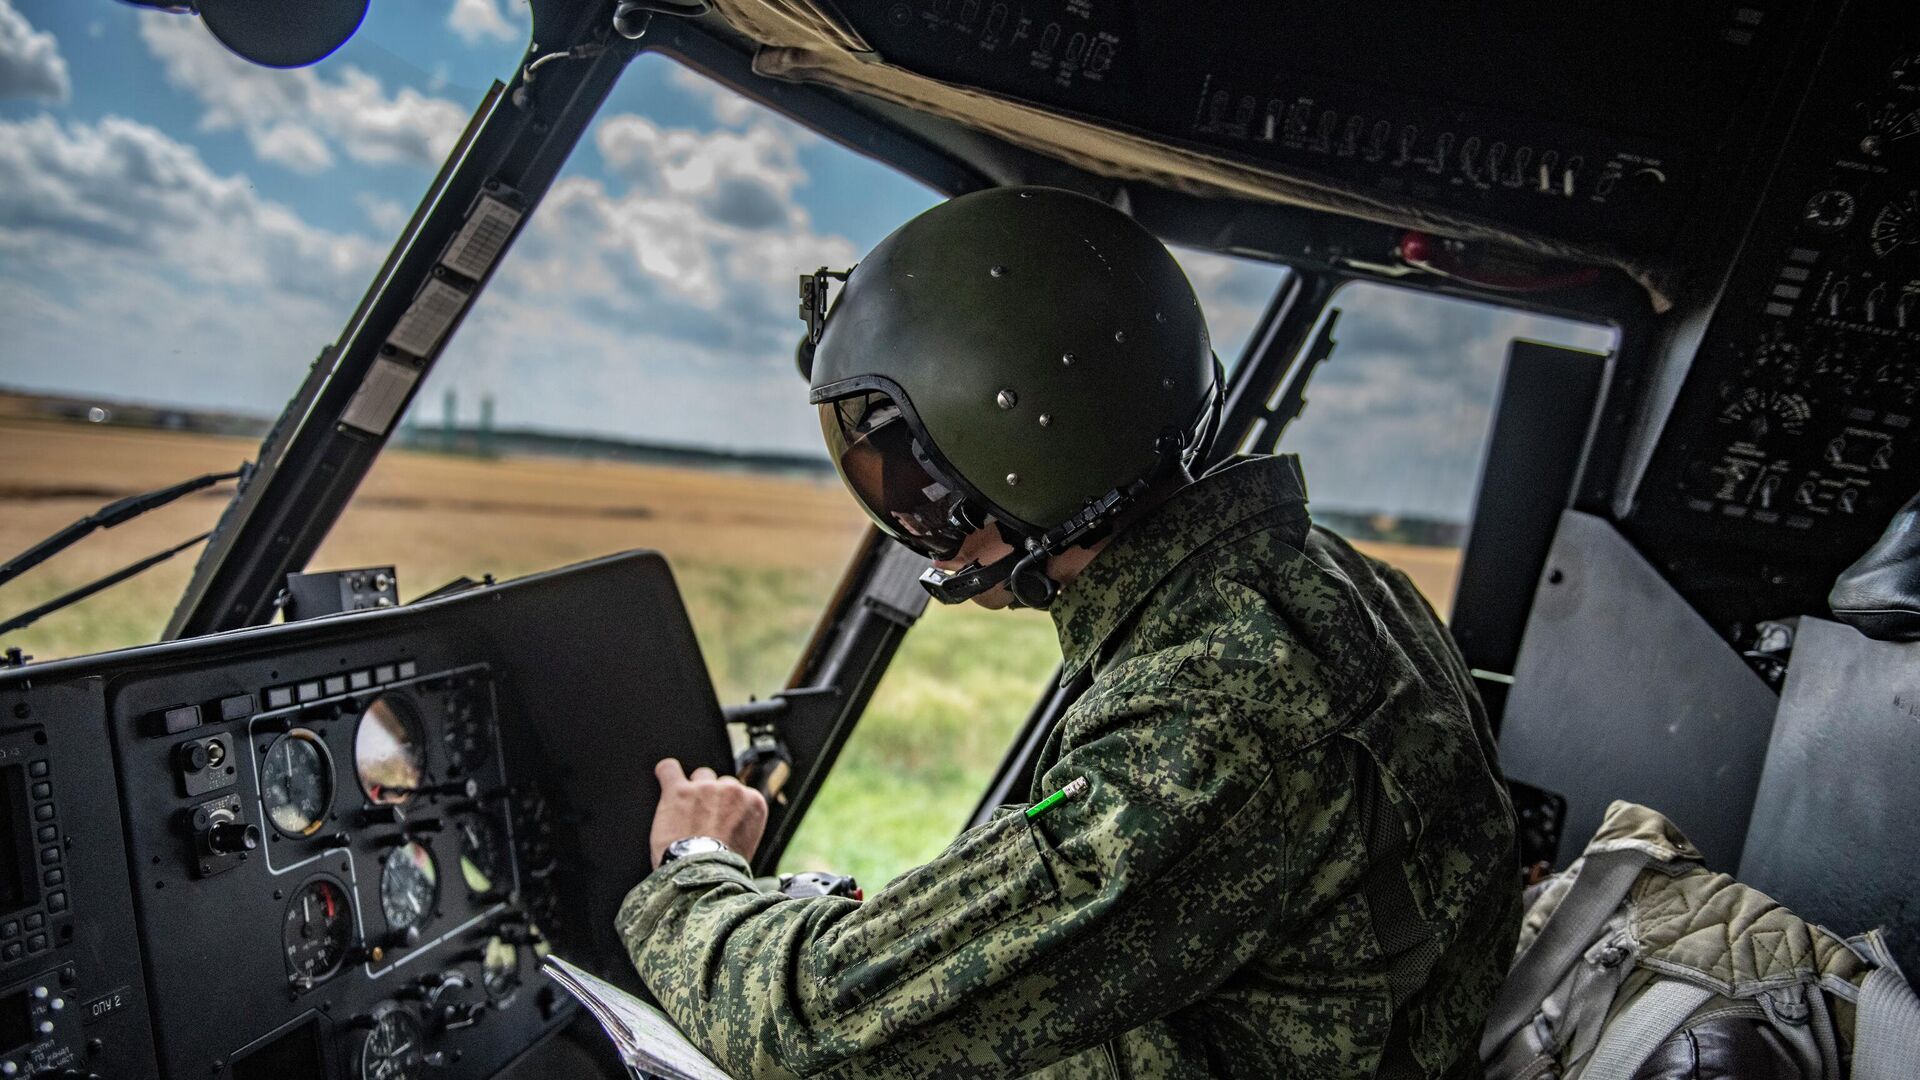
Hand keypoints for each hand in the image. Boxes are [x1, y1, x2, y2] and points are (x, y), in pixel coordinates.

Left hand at [649, 758, 767, 868]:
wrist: (702, 875)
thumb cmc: (723, 868)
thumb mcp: (748, 844)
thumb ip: (742, 824)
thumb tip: (730, 823)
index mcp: (754, 802)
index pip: (742, 793)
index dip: (729, 808)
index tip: (722, 822)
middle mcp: (732, 790)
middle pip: (721, 783)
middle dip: (712, 799)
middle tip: (703, 822)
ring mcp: (705, 788)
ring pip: (700, 776)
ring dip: (694, 791)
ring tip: (685, 812)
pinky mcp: (679, 791)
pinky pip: (669, 769)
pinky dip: (666, 772)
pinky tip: (666, 777)